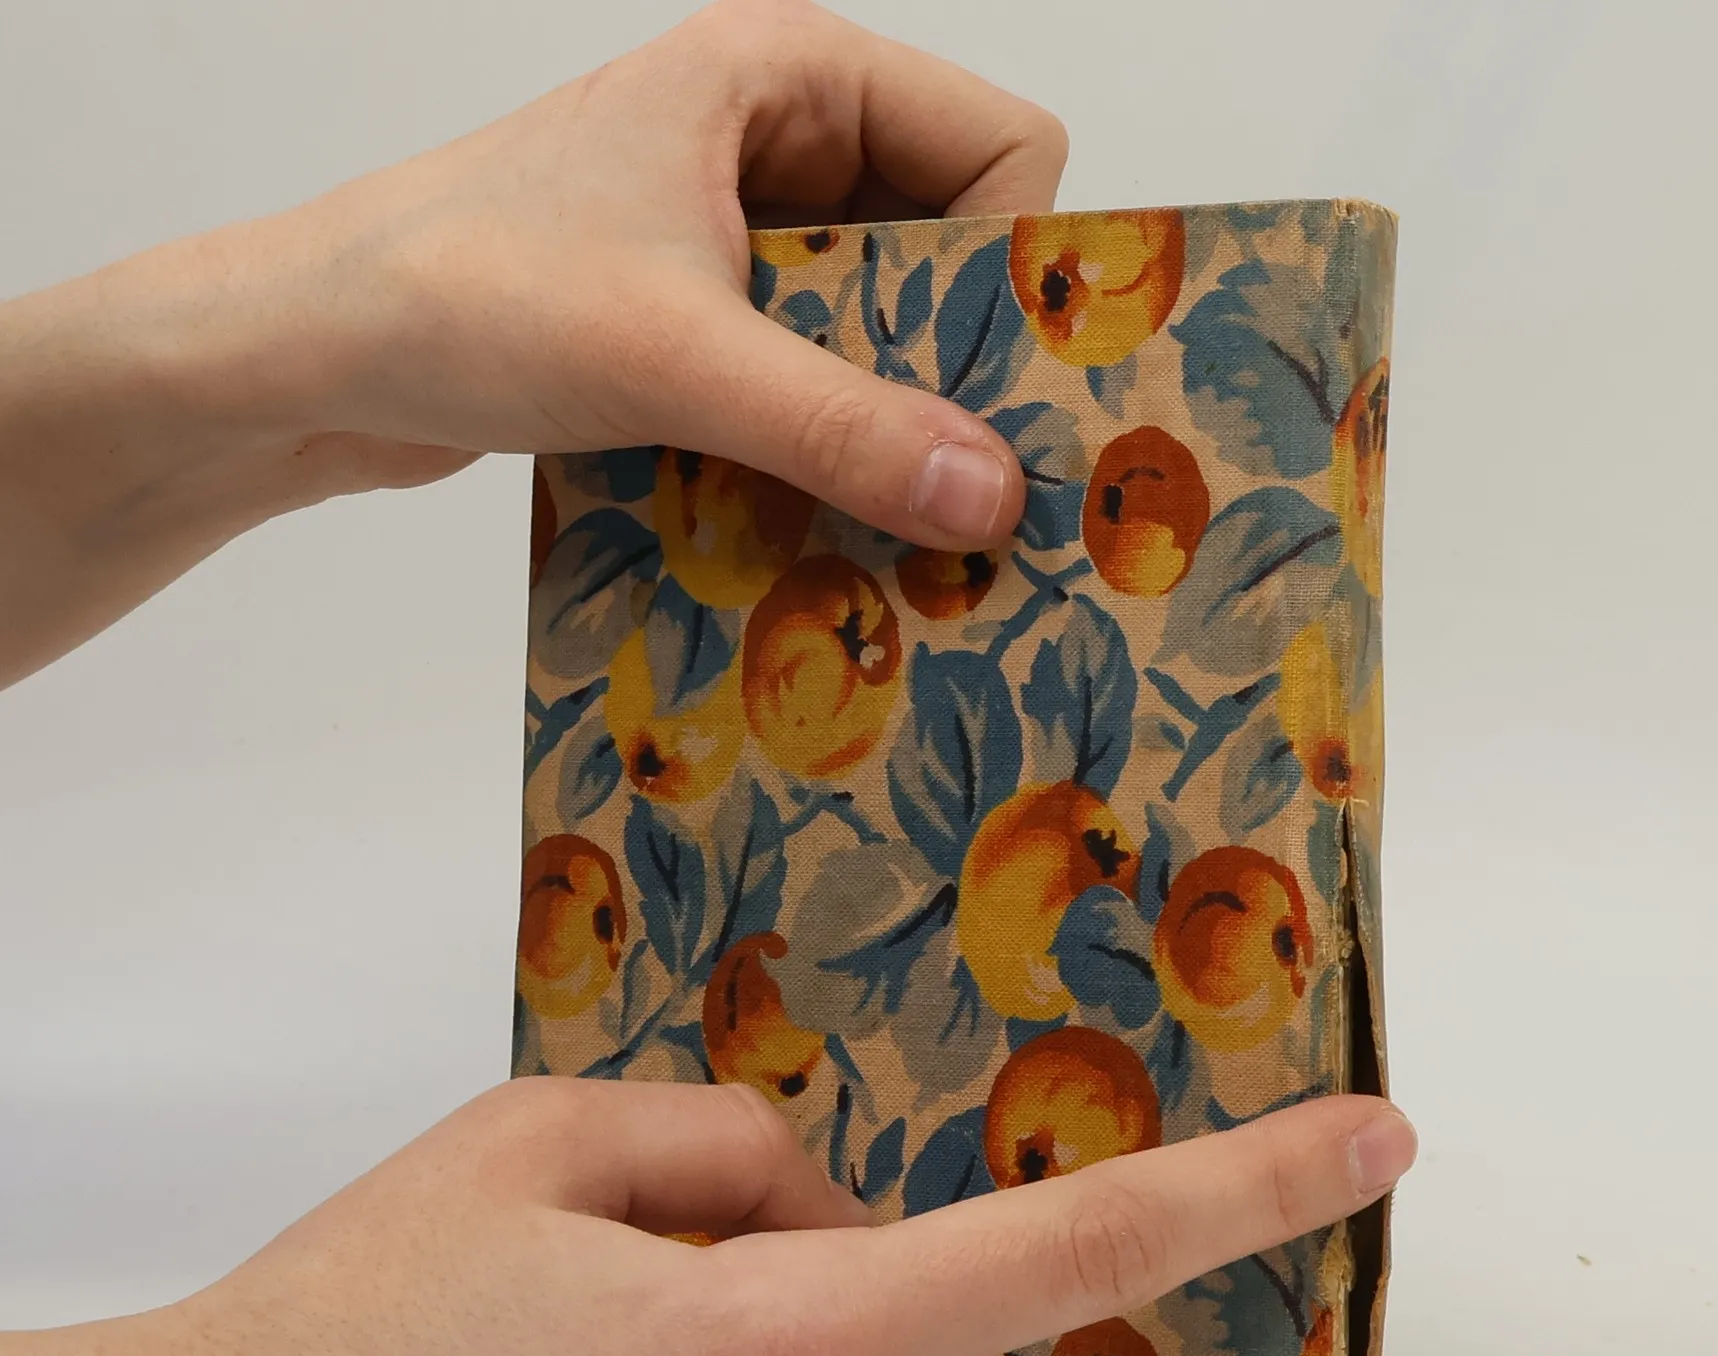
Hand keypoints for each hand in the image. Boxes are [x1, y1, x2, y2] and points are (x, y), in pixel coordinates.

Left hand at [0, 0, 1066, 681]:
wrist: (307, 357)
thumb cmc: (463, 294)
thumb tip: (993, 495)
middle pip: (951, 249)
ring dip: (894, 427)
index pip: (1000, 146)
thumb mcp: (670, 352)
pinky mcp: (705, 327)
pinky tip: (833, 525)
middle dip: (965, 365)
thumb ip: (836, 420)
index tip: (1007, 386)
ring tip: (907, 523)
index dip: (1020, 261)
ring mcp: (740, 241)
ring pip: (885, 332)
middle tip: (977, 486)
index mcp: (790, 78)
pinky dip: (830, 453)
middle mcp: (780, 146)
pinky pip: (816, 385)